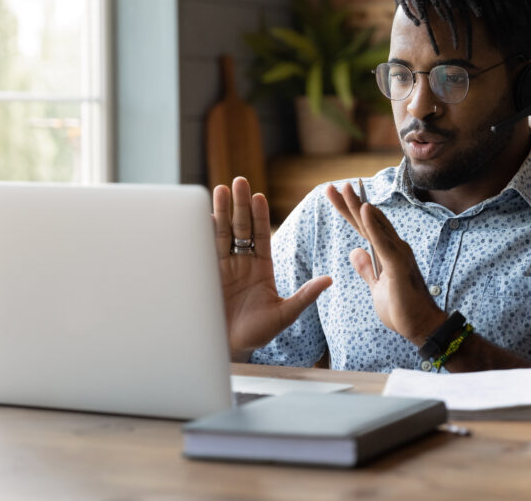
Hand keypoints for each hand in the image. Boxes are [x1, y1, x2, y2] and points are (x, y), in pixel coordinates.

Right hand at [213, 177, 331, 353]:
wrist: (227, 349)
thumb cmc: (256, 334)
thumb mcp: (284, 314)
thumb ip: (304, 296)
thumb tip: (330, 280)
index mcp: (261, 267)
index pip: (261, 235)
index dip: (259, 216)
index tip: (259, 197)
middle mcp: (242, 263)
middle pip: (241, 227)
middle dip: (240, 205)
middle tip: (240, 181)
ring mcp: (222, 266)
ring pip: (222, 232)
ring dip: (222, 211)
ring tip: (221, 188)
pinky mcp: (205, 273)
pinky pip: (204, 248)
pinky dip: (202, 231)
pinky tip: (200, 214)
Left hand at [326, 183, 445, 345]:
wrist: (421, 327)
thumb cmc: (402, 309)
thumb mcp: (377, 287)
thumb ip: (367, 269)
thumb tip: (355, 251)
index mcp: (387, 253)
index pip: (363, 228)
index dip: (348, 211)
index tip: (334, 196)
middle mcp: (394, 248)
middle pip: (367, 221)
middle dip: (349, 203)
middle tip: (333, 186)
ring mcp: (398, 254)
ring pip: (374, 225)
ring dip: (359, 206)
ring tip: (346, 188)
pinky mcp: (398, 264)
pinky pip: (383, 241)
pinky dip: (373, 224)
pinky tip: (364, 208)